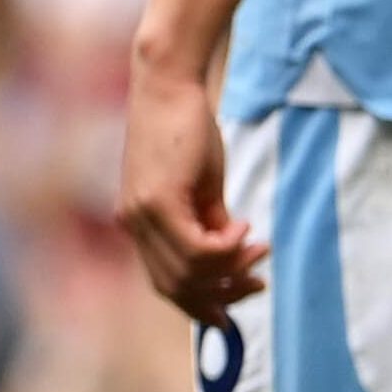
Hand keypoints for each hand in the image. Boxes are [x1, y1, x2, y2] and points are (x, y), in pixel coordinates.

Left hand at [116, 62, 266, 321]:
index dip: (203, 303)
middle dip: (224, 293)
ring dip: (231, 269)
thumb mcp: (201, 187)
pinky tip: (244, 229)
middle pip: (177, 287)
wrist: (169, 86)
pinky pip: (195, 248)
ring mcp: (141, 214)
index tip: (237, 306)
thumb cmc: (186, 130)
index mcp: (139, 225)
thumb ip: (209, 223)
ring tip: (257, 249)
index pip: (167, 283)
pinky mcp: (156, 200)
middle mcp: (133, 225)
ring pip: (188, 272)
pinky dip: (225, 248)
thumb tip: (230, 257)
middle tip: (258, 280)